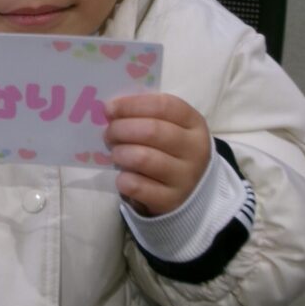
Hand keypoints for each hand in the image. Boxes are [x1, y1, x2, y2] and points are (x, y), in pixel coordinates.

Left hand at [104, 93, 210, 215]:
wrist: (189, 191)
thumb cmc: (171, 150)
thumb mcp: (170, 128)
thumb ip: (146, 115)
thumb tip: (111, 109)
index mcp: (194, 124)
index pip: (164, 106)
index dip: (132, 105)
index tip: (110, 108)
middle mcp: (195, 150)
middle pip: (152, 130)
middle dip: (121, 129)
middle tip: (109, 133)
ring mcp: (185, 177)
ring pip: (143, 158)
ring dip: (120, 153)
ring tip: (116, 154)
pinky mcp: (171, 201)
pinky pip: (137, 186)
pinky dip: (123, 179)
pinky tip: (122, 176)